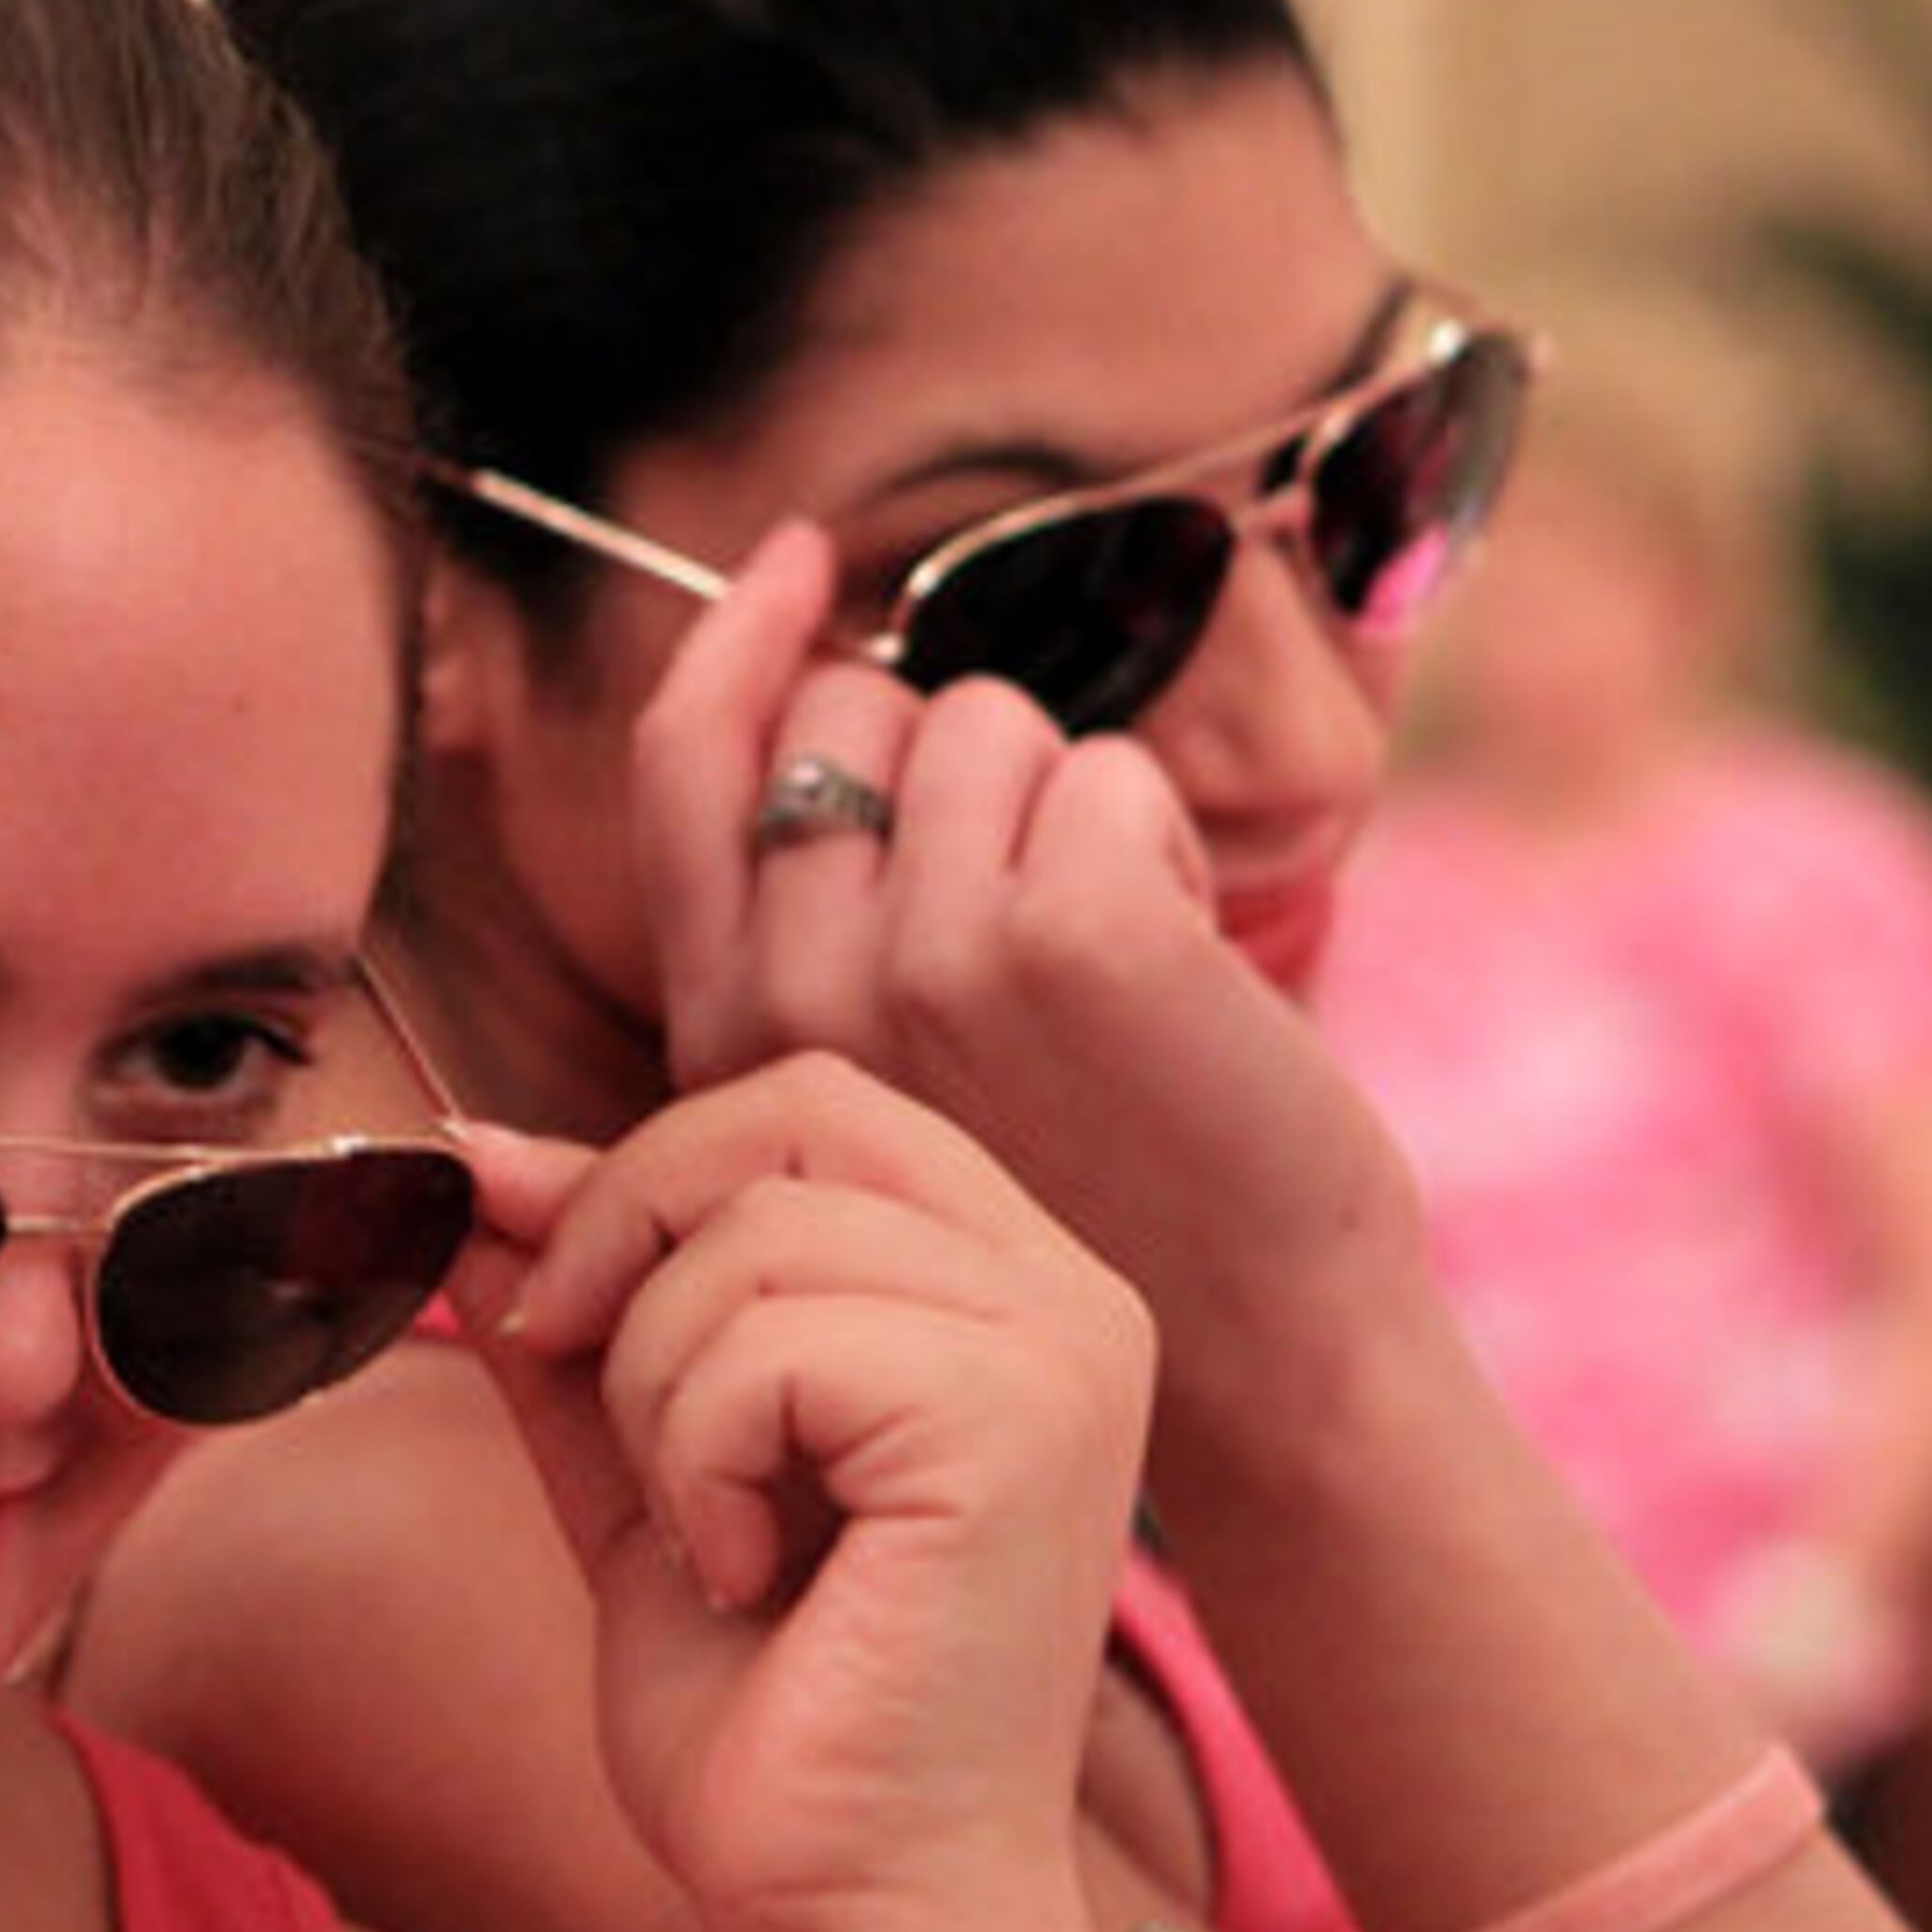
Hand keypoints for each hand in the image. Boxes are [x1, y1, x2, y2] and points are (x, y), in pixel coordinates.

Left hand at [450, 1056, 1153, 1931]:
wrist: (852, 1912)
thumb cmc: (772, 1718)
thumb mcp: (642, 1463)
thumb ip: (584, 1315)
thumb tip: (475, 1165)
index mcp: (1001, 1283)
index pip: (804, 1104)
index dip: (637, 1162)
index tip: (524, 1270)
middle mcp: (1064, 1292)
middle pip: (785, 1115)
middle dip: (621, 1227)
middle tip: (569, 1370)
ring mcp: (1059, 1350)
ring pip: (752, 1238)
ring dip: (655, 1388)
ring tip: (702, 1530)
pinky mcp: (1020, 1421)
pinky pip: (772, 1343)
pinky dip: (700, 1460)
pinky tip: (744, 1576)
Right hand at [626, 524, 1428, 1456]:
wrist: (1250, 1375)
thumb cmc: (1084, 1218)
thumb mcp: (875, 1102)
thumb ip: (799, 944)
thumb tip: (796, 704)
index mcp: (728, 1033)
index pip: (680, 764)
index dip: (738, 635)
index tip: (799, 557)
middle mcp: (796, 998)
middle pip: (849, 709)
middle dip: (953, 749)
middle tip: (1027, 898)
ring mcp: (925, 965)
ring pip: (985, 723)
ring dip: (1070, 802)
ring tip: (1112, 957)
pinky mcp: (1069, 938)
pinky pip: (1105, 771)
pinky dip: (1162, 841)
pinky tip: (1179, 968)